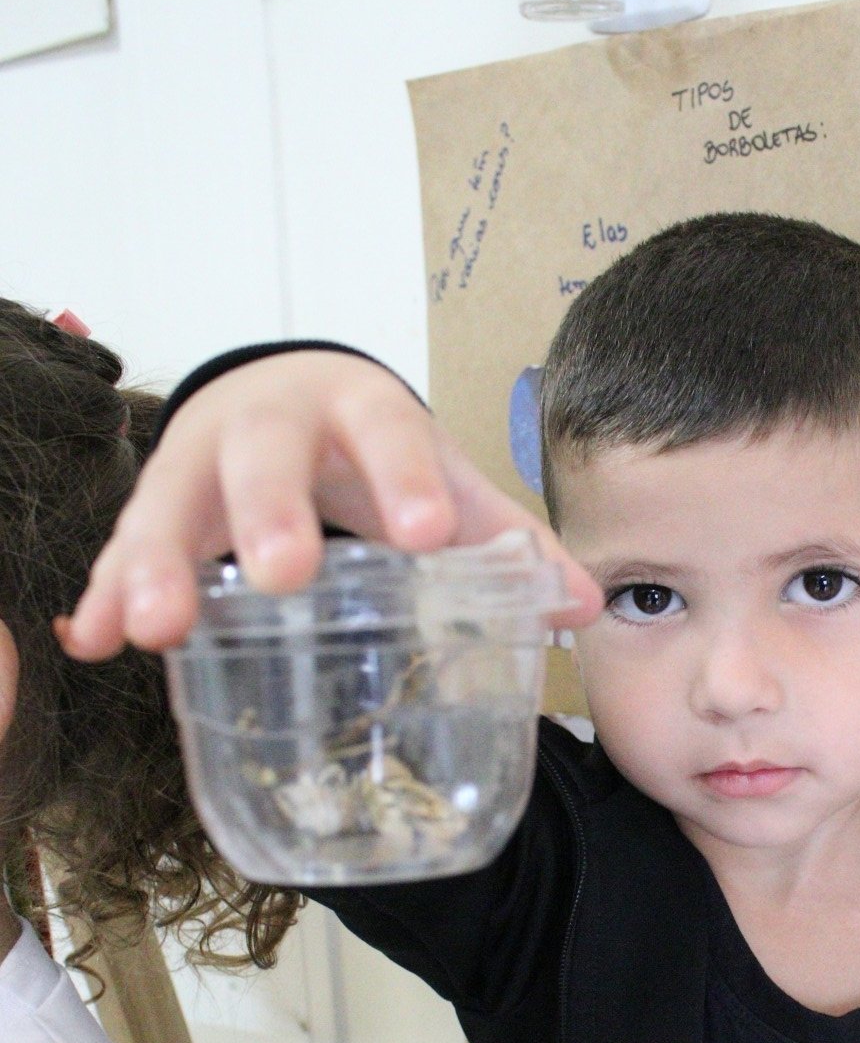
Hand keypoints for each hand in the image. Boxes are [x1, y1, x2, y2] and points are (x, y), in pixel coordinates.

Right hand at [61, 350, 601, 658]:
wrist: (290, 400)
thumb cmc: (377, 455)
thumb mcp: (441, 483)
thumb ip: (505, 541)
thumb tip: (582, 604)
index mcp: (356, 409)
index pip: (385, 430)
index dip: (404, 477)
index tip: (423, 533)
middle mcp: (269, 424)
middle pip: (262, 456)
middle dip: (270, 510)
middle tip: (286, 574)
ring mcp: (200, 464)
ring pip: (171, 503)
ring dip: (159, 563)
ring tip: (159, 627)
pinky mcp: (157, 511)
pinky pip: (123, 552)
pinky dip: (107, 595)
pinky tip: (93, 642)